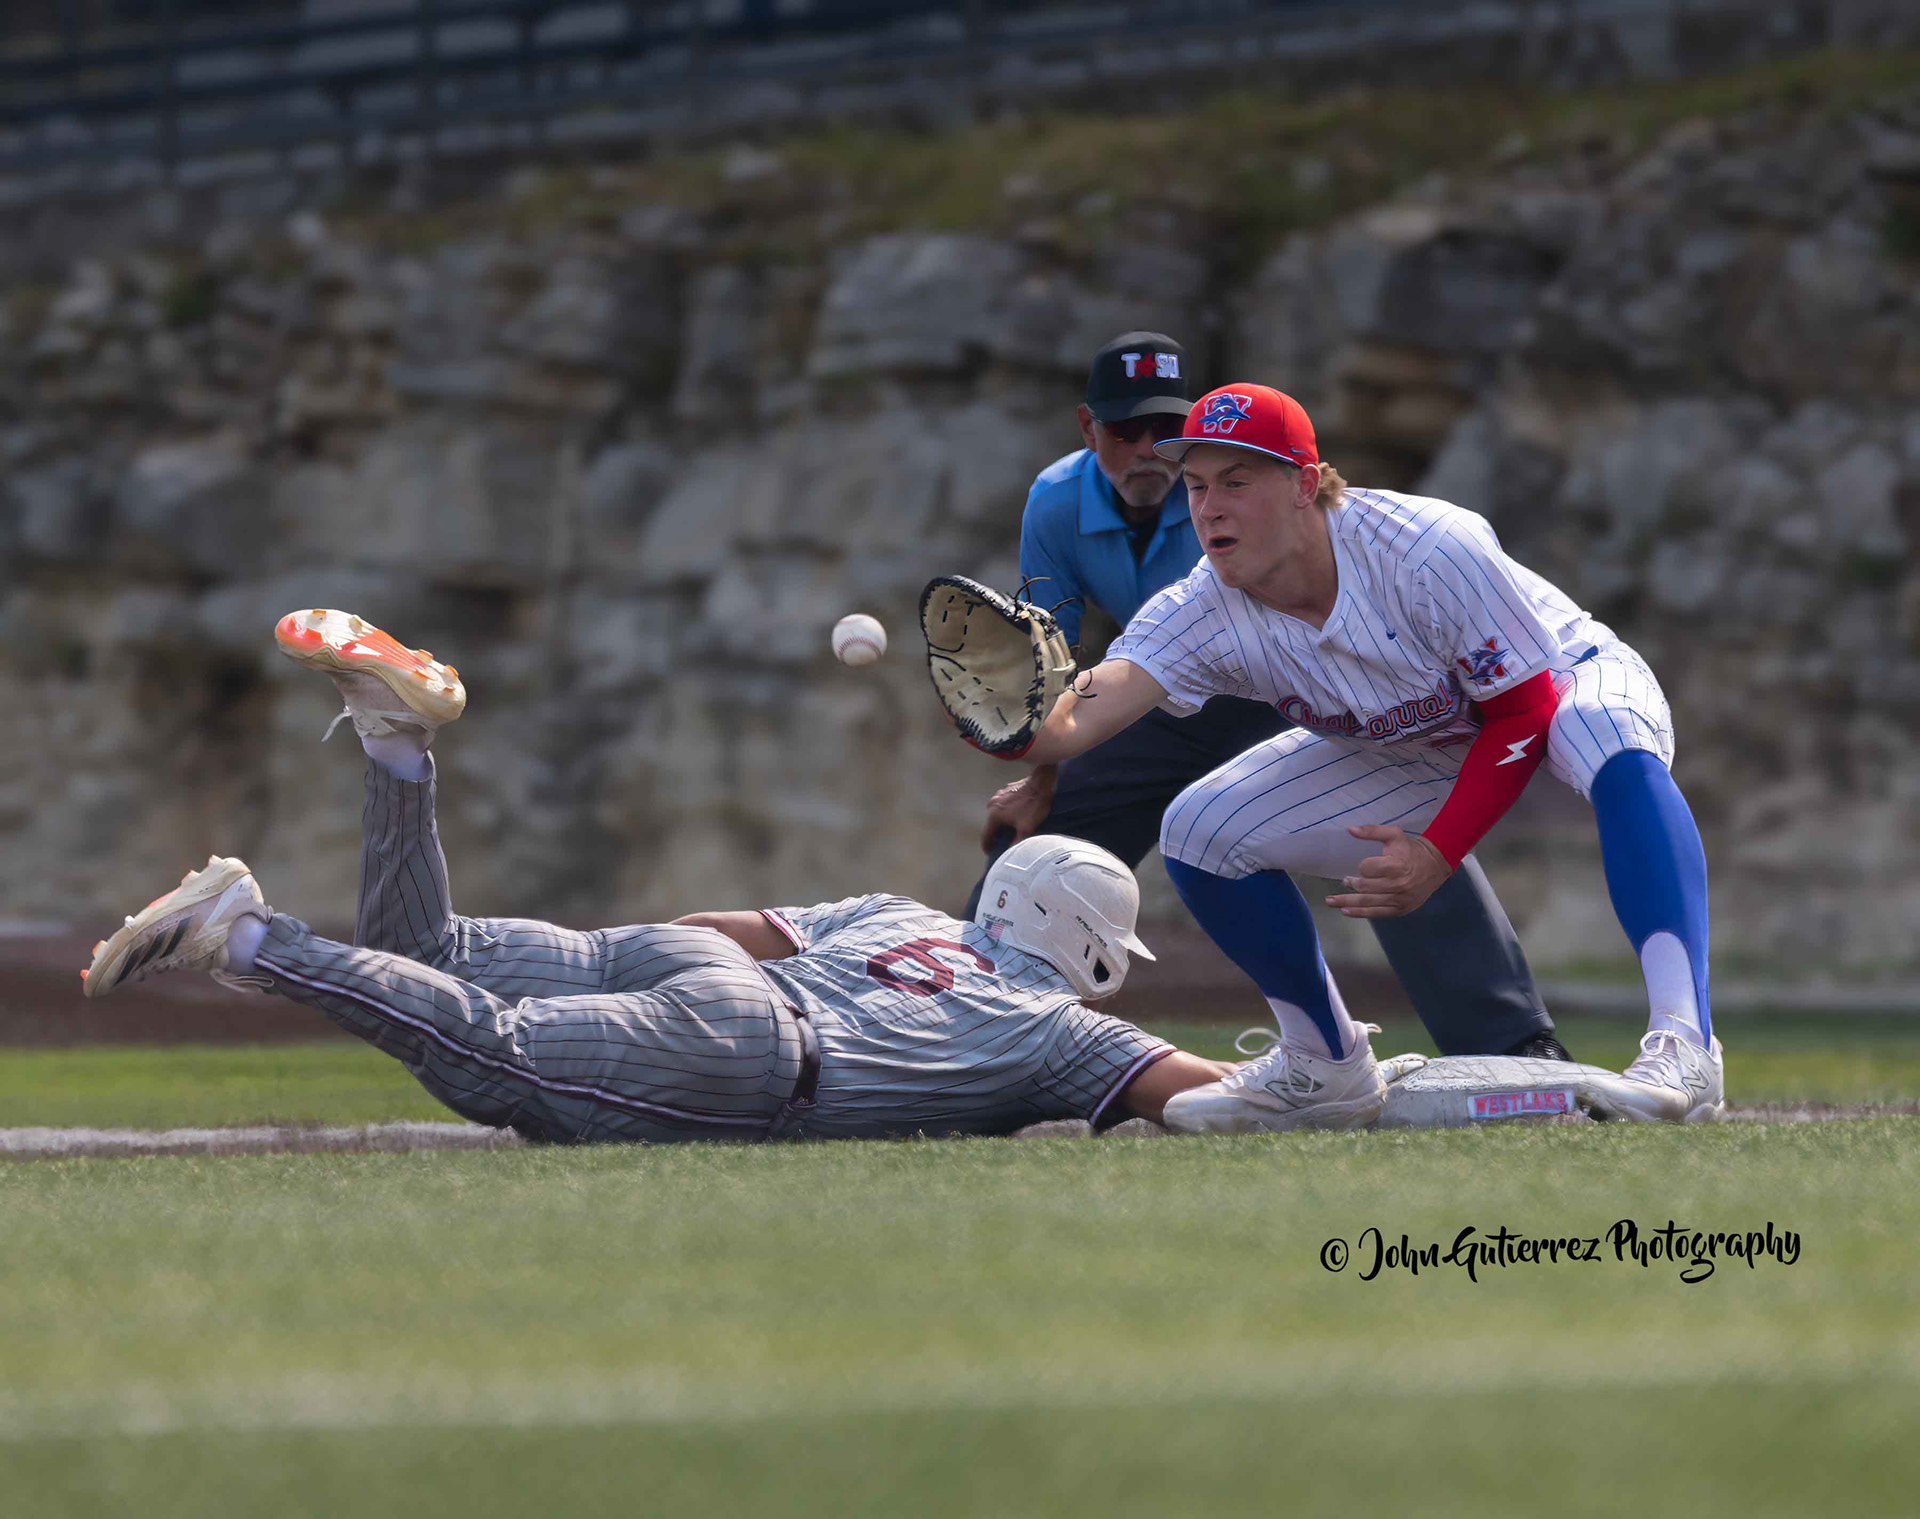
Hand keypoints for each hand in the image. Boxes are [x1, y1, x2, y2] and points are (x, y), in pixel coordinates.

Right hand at [980, 767, 1057, 851]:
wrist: (1042, 783)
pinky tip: (1018, 814)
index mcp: (994, 815)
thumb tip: (1011, 854)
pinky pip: (1004, 804)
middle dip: (996, 833)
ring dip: (1002, 821)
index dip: (987, 846)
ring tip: (1012, 828)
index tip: (990, 852)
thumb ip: (1017, 842)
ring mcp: (999, 795)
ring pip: (997, 813)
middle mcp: (992, 804)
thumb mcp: (1027, 828)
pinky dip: (1007, 811)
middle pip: (991, 824)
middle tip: (1003, 841)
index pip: (986, 835)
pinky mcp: (1007, 790)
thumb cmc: (1034, 805)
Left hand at [1325, 824, 1452, 917]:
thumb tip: (1350, 830)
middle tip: (1345, 881)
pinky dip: (1359, 913)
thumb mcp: (1393, 834)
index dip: (1363, 866)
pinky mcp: (1400, 909)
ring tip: (1330, 901)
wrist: (1435, 865)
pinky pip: (1376, 913)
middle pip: (1364, 887)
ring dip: (1346, 902)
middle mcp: (1396, 884)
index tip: (1364, 865)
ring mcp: (1398, 899)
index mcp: (1395, 865)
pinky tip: (1345, 911)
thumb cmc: (1410, 850)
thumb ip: (1372, 831)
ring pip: (1367, 902)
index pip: (1367, 868)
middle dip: (1351, 884)